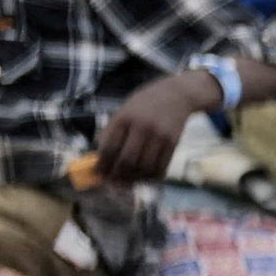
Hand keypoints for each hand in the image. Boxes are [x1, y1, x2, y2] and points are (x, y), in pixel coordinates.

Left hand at [91, 70, 210, 182]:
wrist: (176, 94)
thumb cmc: (144, 103)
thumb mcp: (123, 111)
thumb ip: (111, 131)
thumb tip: (100, 157)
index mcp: (125, 118)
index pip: (110, 147)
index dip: (102, 164)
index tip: (98, 173)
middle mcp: (143, 127)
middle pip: (127, 160)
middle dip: (117, 175)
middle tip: (112, 181)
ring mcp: (160, 136)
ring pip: (144, 167)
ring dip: (133, 179)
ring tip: (126, 181)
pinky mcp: (173, 143)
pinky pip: (160, 167)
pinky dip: (150, 177)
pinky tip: (143, 177)